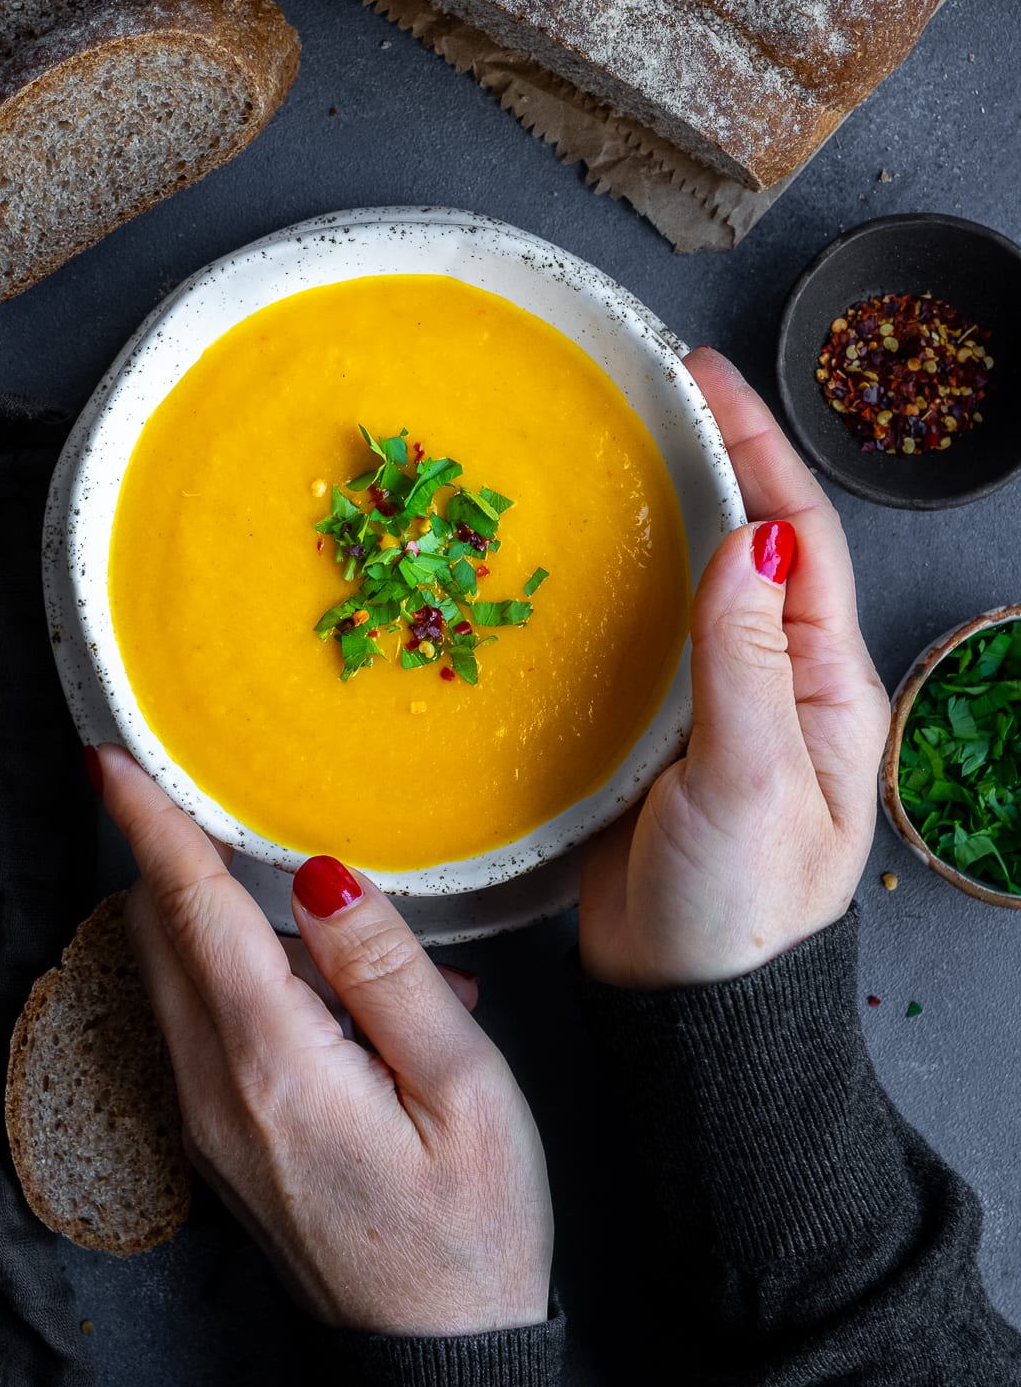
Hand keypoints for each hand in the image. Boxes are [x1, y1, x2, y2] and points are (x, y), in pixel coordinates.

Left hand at [96, 745, 553, 1334]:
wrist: (440, 1358)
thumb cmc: (473, 1226)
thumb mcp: (462, 1085)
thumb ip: (384, 969)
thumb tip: (319, 874)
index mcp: (272, 1062)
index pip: (190, 911)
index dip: (150, 825)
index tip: (109, 760)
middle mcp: (213, 1089)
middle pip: (160, 935)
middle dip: (173, 855)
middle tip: (219, 794)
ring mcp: (205, 1121)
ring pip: (174, 977)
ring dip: (220, 918)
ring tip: (342, 930)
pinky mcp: (219, 1141)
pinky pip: (199, 1024)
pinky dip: (238, 975)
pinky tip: (340, 999)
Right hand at [580, 347, 889, 989]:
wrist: (684, 1008)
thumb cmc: (739, 912)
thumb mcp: (752, 782)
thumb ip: (744, 663)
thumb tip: (750, 541)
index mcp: (821, 684)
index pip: (800, 537)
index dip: (758, 449)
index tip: (706, 379)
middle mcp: (773, 680)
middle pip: (747, 542)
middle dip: (711, 458)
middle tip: (652, 389)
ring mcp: (709, 703)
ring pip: (686, 582)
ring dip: (657, 511)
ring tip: (607, 446)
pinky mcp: (646, 733)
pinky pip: (633, 637)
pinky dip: (607, 583)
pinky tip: (564, 556)